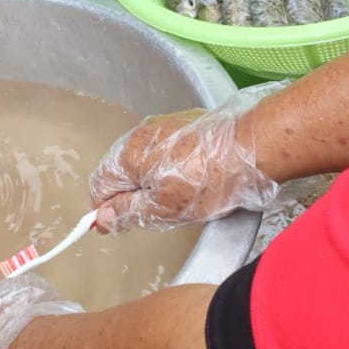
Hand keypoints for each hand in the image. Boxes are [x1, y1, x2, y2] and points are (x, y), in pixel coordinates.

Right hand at [90, 108, 279, 232]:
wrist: (248, 148)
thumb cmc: (208, 180)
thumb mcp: (163, 208)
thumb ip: (127, 212)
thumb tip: (101, 217)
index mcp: (127, 154)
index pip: (100, 184)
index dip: (106, 208)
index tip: (117, 224)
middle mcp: (139, 134)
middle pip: (122, 171)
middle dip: (134, 194)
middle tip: (158, 212)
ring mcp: (161, 126)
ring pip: (144, 161)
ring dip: (153, 181)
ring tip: (181, 196)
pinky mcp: (182, 125)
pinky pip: (164, 150)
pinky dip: (171, 166)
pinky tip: (193, 179)